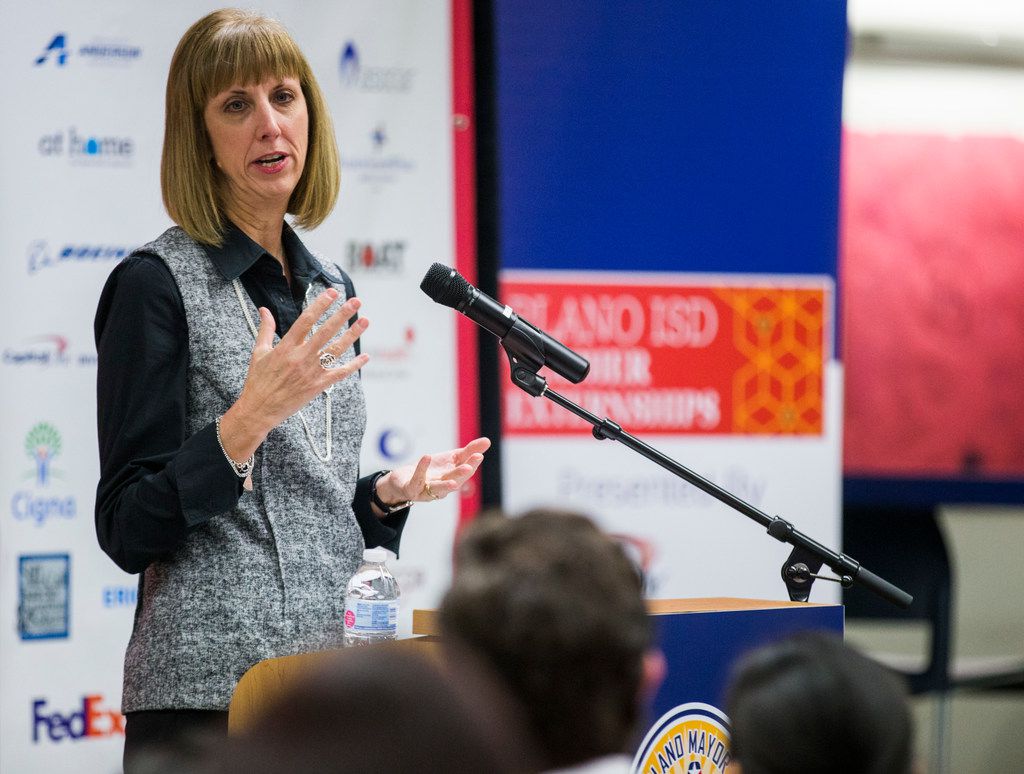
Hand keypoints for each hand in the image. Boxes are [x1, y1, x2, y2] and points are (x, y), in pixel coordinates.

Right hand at [220, 289, 368, 460]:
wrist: (260, 409)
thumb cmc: (258, 381)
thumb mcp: (259, 353)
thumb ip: (265, 329)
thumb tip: (264, 309)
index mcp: (286, 347)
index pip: (306, 320)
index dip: (320, 305)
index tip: (332, 293)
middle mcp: (300, 357)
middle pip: (325, 331)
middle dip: (342, 315)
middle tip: (356, 301)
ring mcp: (311, 372)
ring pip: (336, 349)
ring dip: (352, 334)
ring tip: (365, 321)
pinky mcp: (318, 386)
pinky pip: (339, 373)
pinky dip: (353, 365)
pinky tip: (365, 356)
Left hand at [374, 437, 490, 508]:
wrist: (404, 479)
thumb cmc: (431, 469)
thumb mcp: (452, 458)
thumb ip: (470, 450)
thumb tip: (488, 441)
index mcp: (454, 479)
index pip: (465, 472)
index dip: (472, 464)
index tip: (479, 455)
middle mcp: (442, 488)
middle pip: (454, 481)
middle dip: (461, 475)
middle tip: (469, 467)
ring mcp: (427, 490)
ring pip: (438, 489)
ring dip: (446, 486)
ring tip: (454, 483)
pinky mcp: (412, 489)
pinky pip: (417, 479)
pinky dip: (422, 469)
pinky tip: (427, 457)